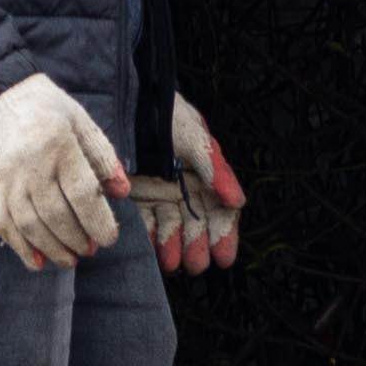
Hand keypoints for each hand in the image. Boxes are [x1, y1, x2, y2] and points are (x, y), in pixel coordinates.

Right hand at [0, 74, 128, 269]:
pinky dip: (22, 249)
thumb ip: (101, 155)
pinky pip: (5, 227)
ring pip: (31, 227)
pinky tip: (38, 262)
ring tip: (70, 259)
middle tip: (91, 249)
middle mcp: (29, 166)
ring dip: (54, 249)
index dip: (98, 222)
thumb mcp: (78, 119)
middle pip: (57, 215)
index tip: (109, 238)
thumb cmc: (40, 106)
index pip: (82, 194)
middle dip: (78, 239)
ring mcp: (5, 180)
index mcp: (57, 145)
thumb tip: (122, 192)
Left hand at [150, 96, 243, 275]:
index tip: (224, 258)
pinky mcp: (134, 194)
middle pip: (197, 224)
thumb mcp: (195, 138)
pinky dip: (148, 236)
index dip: (224, 235)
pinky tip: (152, 250)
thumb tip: (238, 201)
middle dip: (198, 246)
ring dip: (173, 247)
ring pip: (171, 227)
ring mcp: (159, 192)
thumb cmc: (166, 115)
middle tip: (197, 265)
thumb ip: (215, 169)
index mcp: (206, 175)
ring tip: (173, 264)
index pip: (221, 211)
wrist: (127, 100)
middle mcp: (185, 187)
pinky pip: (143, 221)